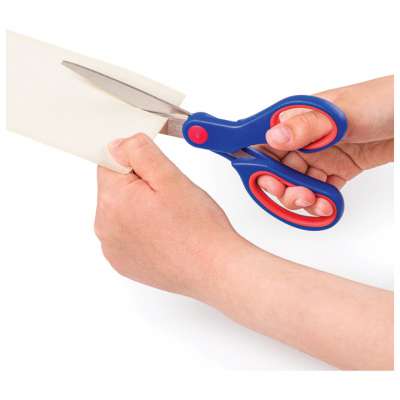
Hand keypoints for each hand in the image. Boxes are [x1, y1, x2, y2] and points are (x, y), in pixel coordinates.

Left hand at [95, 133, 244, 299]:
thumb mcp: (171, 177)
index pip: (110, 163)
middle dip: (139, 187)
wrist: (213, 268)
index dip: (137, 163)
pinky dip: (141, 231)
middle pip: (115, 189)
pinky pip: (126, 235)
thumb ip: (140, 153)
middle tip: (169, 199)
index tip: (156, 176)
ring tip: (170, 220)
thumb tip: (117, 144)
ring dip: (140, 210)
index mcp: (113, 201)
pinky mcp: (123, 262)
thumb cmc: (198, 229)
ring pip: (122, 212)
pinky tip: (164, 236)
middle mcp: (105, 227)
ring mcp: (113, 248)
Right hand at [257, 76, 393, 215]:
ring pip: (297, 183)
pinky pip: (320, 191)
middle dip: (282, 187)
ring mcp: (321, 155)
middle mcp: (306, 139)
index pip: (265, 143)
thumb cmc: (384, 102)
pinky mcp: (338, 170)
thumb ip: (306, 126)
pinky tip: (327, 205)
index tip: (266, 180)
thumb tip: (273, 136)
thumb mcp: (342, 114)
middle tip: (295, 194)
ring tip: (315, 201)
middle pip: (278, 169)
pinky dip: (320, 202)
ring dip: (301, 198)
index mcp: (299, 119)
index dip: (259, 164)